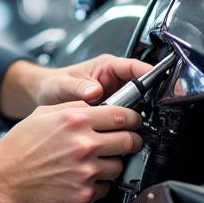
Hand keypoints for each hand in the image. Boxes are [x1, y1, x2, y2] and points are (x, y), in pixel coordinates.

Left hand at [0, 55, 153, 118]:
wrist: (44, 99)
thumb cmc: (52, 85)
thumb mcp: (62, 84)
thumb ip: (78, 87)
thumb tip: (94, 91)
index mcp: (107, 67)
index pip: (136, 67)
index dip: (149, 75)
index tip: (160, 86)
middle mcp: (115, 81)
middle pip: (142, 89)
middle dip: (146, 102)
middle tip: (144, 116)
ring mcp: (115, 98)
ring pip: (137, 106)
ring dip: (136, 116)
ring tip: (134, 128)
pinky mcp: (112, 114)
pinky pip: (126, 119)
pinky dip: (126, 127)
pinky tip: (123, 135)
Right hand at [0, 101, 143, 202]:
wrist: (5, 180)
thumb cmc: (20, 148)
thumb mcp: (43, 114)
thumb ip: (74, 107)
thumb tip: (98, 104)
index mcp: (76, 121)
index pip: (122, 116)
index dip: (134, 118)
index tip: (134, 122)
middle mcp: (84, 145)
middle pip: (129, 141)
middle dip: (131, 140)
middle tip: (126, 142)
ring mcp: (86, 172)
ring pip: (119, 166)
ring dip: (112, 164)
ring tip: (93, 162)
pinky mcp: (84, 194)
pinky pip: (105, 188)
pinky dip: (98, 184)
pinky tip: (82, 178)